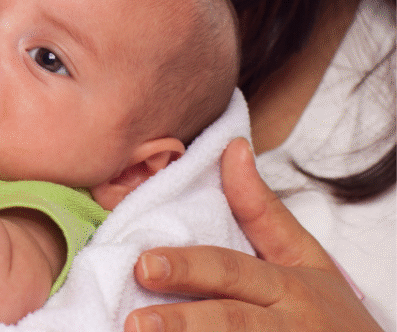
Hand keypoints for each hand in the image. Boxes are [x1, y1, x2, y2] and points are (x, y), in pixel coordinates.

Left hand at [127, 138, 382, 331]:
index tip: (142, 264)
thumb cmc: (329, 316)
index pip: (231, 272)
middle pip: (229, 323)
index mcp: (286, 288)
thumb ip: (263, 211)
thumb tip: (232, 148)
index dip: (187, 267)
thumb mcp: (307, 261)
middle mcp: (285, 327)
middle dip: (182, 322)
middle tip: (133, 323)